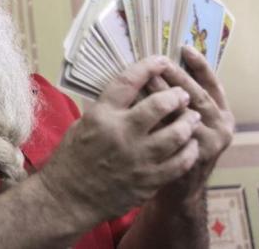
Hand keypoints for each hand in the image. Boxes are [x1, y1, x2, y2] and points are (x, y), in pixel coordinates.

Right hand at [38, 57, 202, 227]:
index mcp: (102, 116)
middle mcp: (121, 134)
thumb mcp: (84, 124)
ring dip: (188, 122)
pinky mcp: (148, 181)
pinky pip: (179, 163)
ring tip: (192, 117)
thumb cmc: (72, 158)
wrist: (67, 198)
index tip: (161, 60)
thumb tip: (133, 90)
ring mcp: (138, 159)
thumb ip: (109, 108)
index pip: (128, 81)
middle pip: (160, 105)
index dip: (148, 67)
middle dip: (176, 95)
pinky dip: (188, 151)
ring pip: (176, 134)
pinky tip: (189, 144)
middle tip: (182, 94)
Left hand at [156, 46, 234, 201]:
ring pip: (184, 112)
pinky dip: (157, 119)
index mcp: (223, 114)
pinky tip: (141, 109)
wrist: (179, 188)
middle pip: (197, 95)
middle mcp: (220, 127)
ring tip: (147, 79)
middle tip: (158, 61)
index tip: (184, 47)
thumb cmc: (179, 146)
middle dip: (176, 76)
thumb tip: (165, 63)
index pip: (213, 83)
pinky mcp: (191, 158)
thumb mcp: (190, 120)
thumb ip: (185, 98)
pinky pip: (171, 133)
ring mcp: (208, 144)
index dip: (200, 65)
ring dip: (165, 94)